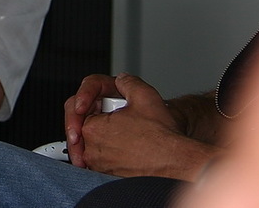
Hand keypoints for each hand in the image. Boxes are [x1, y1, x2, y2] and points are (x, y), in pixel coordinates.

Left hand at [74, 74, 213, 178]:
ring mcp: (99, 167)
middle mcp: (91, 152)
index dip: (90, 101)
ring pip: (92, 144)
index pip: (79, 110)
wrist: (179, 163)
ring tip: (127, 133)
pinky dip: (109, 152)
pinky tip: (127, 148)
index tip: (102, 104)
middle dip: (98, 119)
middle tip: (119, 119)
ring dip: (104, 136)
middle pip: (84, 127)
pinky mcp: (109, 178)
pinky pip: (100, 161)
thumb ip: (126, 81)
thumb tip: (120, 81)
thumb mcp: (144, 95)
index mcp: (92, 129)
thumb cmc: (163, 136)